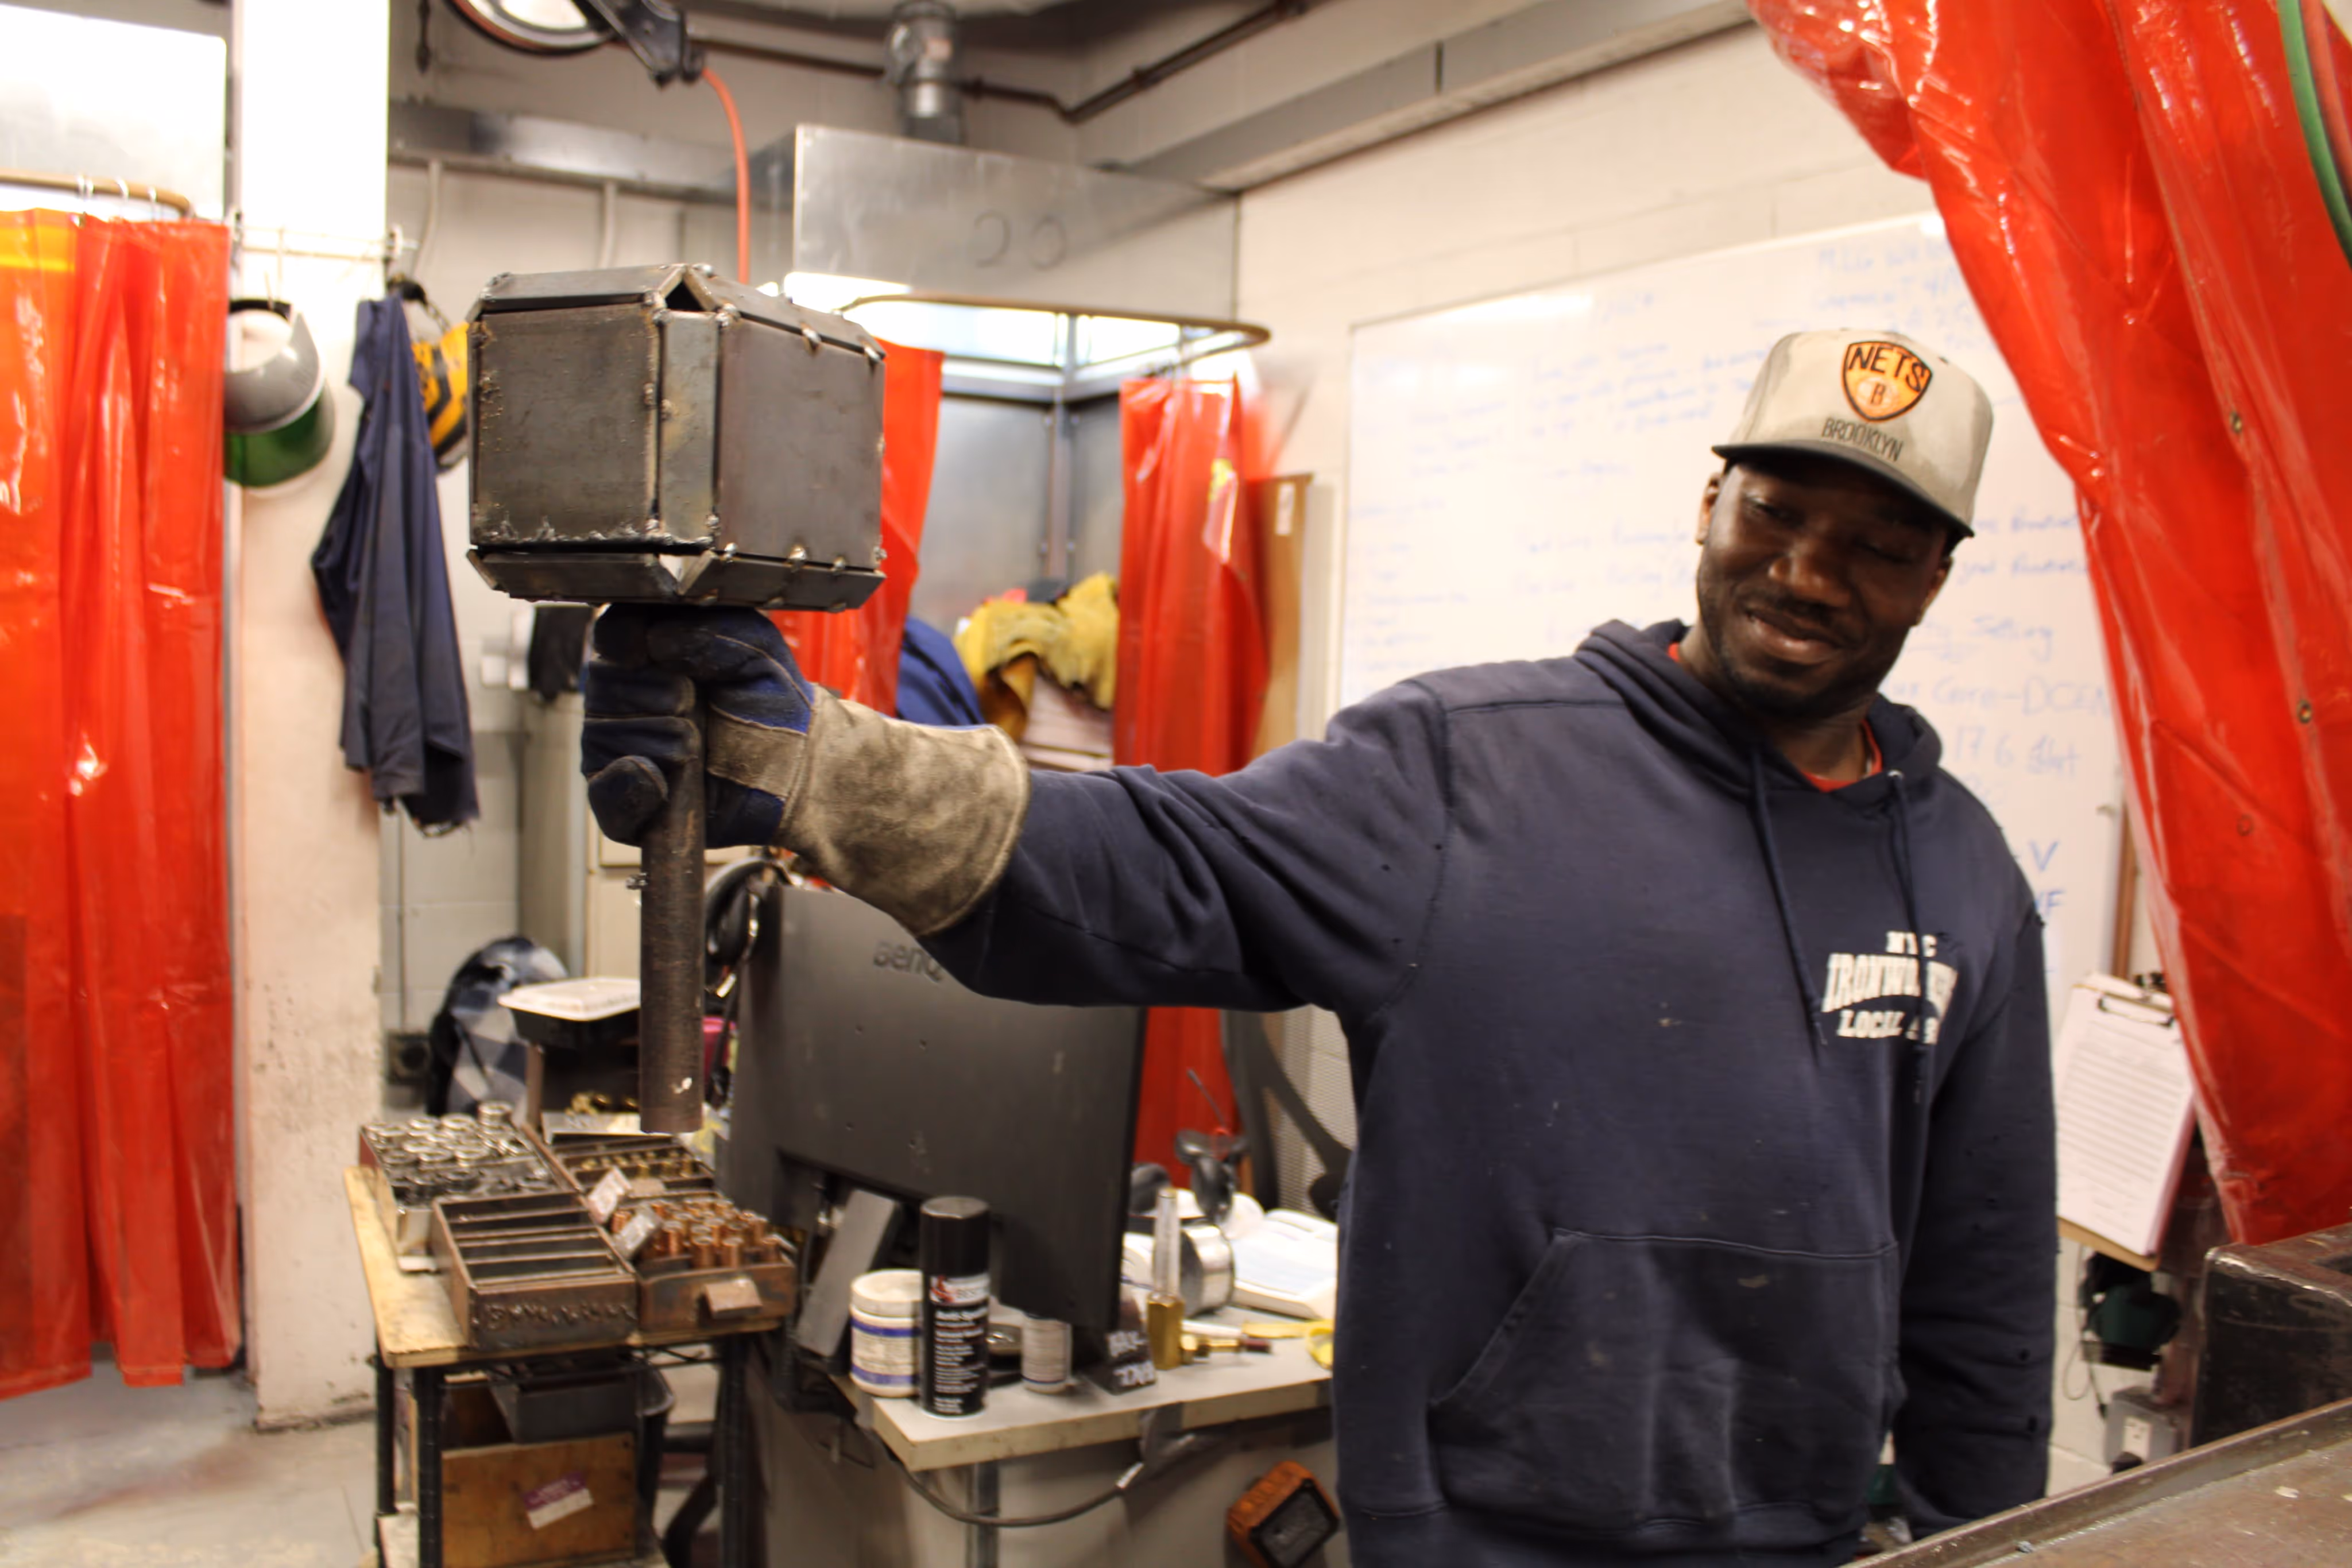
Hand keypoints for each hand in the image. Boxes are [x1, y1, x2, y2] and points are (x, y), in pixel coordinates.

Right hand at [580, 605, 814, 847]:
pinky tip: (661, 783)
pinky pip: (602, 795)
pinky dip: (628, 789)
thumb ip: (705, 630)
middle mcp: (621, 698)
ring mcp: (616, 749)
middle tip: (700, 708)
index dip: (626, 641)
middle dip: (664, 696)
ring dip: (664, 742)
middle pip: (606, 684)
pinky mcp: (625, 799)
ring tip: (698, 747)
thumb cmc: (769, 701)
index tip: (649, 653)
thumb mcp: (753, 648)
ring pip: (606, 735)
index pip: (611, 635)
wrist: (795, 763)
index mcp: (645, 653)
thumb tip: (651, 641)